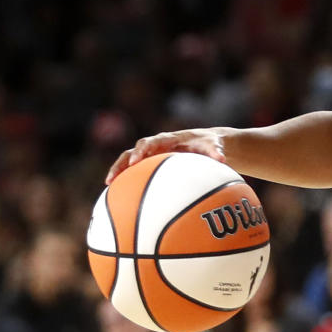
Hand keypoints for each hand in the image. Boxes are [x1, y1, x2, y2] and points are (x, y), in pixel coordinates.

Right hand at [106, 128, 227, 183]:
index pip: (151, 142)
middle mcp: (156, 145)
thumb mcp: (213, 146)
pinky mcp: (151, 161)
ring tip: (108, 184)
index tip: (136, 160)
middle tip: (114, 176)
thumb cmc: (209, 144)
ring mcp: (152, 153)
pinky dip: (127, 177)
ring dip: (119, 169)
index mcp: (169, 139)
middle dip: (123, 161)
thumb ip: (214, 152)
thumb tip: (222, 159)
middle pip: (134, 150)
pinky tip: (120, 193)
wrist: (206, 142)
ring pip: (130, 159)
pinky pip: (136, 169)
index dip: (142, 150)